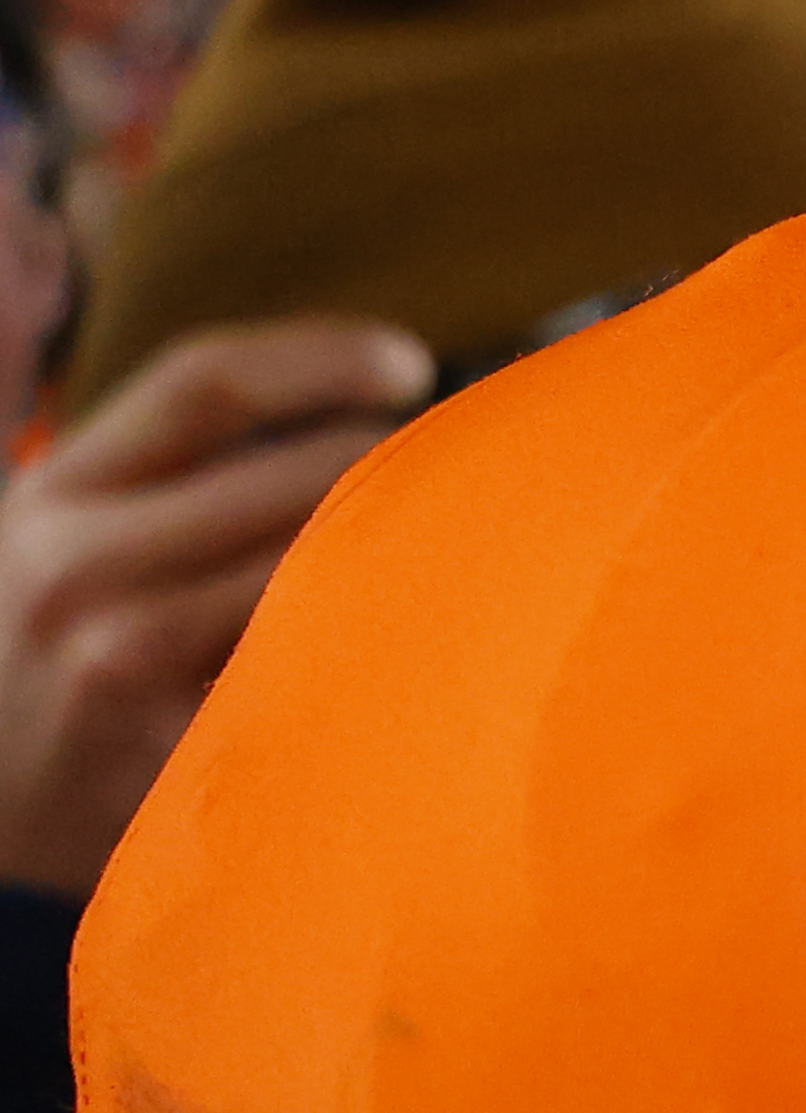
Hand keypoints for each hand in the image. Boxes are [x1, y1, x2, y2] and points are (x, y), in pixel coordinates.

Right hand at [0, 318, 424, 892]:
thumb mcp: (64, 535)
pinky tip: (402, 652)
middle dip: (396, 468)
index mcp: (52, 495)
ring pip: (328, 570)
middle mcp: (77, 571)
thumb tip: (362, 394)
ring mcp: (123, 667)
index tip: (409, 365)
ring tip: (441, 562)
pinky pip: (322, 675)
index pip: (207, 383)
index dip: (328, 358)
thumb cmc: (47, 648)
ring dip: (405, 557)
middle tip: (451, 484)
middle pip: (302, 474)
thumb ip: (167, 469)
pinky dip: (379, 651)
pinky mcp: (178, 754)